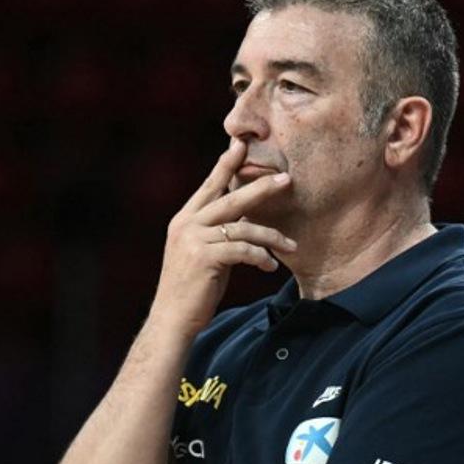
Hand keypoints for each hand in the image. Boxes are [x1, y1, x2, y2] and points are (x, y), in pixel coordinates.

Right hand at [150, 138, 296, 336]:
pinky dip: (261, 257)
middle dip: (260, 187)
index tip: (241, 144)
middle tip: (286, 179)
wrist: (172, 319)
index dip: (226, 164)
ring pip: (243, 227)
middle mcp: (186, 225)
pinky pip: (243, 250)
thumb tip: (245, 218)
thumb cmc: (192, 289)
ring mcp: (193, 240)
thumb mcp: (204, 253)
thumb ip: (219, 232)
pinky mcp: (204, 258)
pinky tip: (270, 267)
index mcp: (185, 220)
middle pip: (230, 198)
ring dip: (271, 236)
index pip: (209, 186)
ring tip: (291, 245)